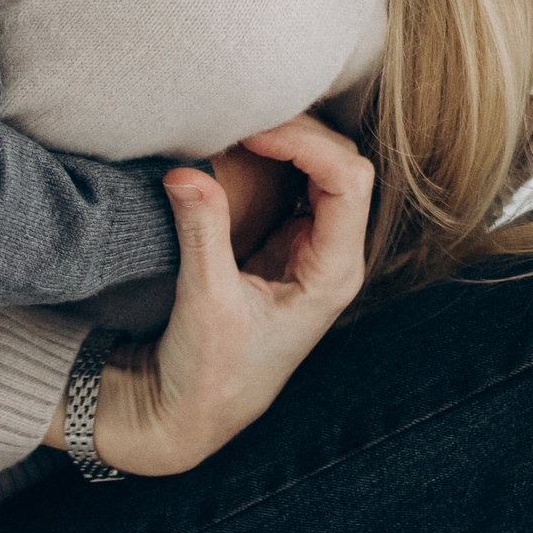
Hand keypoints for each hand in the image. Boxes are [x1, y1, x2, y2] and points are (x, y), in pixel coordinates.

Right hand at [48, 115, 371, 475]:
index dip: (307, 144)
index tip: (252, 131)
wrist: (193, 411)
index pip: (348, 181)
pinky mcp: (287, 245)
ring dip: (288, 142)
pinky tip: (239, 147)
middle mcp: (334, 256)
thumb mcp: (205, 303)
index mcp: (333, 273)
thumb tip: (184, 172)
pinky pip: (295, 185)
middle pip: (342, 166)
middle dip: (299, 133)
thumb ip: (202, 233)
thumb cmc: (210, 372)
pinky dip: (273, 159)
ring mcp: (313, 248)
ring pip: (323, 170)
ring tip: (238, 127)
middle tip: (241, 120)